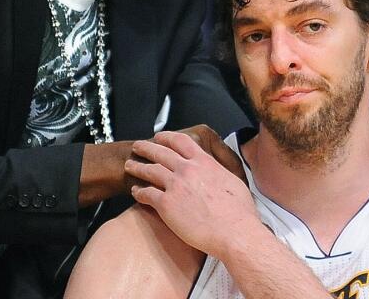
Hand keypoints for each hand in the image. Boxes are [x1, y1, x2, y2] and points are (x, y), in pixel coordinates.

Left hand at [125, 131, 261, 257]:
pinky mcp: (167, 204)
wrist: (233, 231)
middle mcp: (188, 170)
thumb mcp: (234, 181)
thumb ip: (220, 172)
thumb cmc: (238, 213)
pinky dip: (138, 191)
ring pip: (150, 170)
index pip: (181, 141)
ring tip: (130, 165)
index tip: (160, 137)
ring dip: (137, 166)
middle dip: (147, 148)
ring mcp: (175, 185)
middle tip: (139, 147)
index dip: (167, 137)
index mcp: (204, 163)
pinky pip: (147, 194)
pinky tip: (135, 192)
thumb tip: (221, 173)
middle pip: (161, 152)